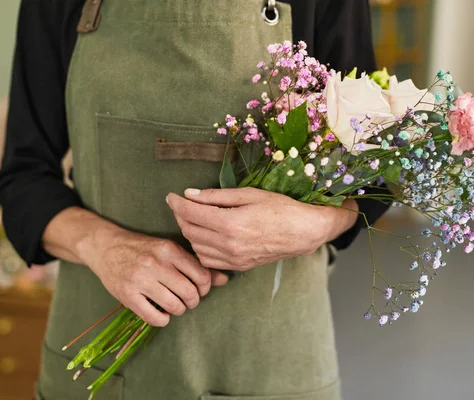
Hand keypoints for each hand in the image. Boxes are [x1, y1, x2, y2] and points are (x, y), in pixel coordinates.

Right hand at [79, 227, 228, 326]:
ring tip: (174, 305)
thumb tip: (225, 279)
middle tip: (187, 300)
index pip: (202, 276)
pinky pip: (155, 317)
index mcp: (169, 249)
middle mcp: (156, 263)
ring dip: (179, 310)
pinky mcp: (127, 295)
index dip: (205, 287)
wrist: (105, 246)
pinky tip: (160, 312)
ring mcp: (140, 279)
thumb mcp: (169, 250)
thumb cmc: (143, 249)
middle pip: (190, 293)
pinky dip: (163, 319)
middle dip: (193, 301)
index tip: (199, 289)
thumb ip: (195, 265)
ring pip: (175, 306)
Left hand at [166, 187, 357, 271]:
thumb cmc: (280, 208)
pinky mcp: (237, 266)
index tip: (170, 196)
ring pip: (196, 247)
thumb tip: (190, 194)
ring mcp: (233, 259)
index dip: (177, 203)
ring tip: (194, 218)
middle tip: (181, 204)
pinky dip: (201, 248)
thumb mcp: (249, 194)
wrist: (303, 232)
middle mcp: (229, 244)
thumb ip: (216, 196)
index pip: (191, 213)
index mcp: (230, 223)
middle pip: (190, 231)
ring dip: (190, 232)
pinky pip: (208, 260)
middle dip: (180, 216)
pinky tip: (206, 236)